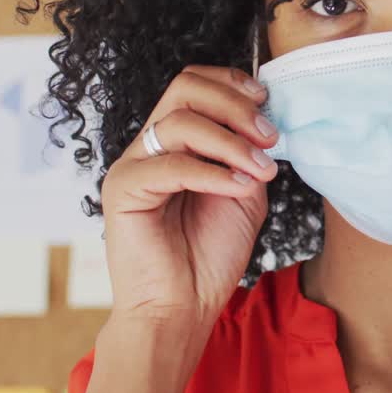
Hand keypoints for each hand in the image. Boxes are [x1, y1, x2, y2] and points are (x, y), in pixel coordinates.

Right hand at [100, 65, 279, 330]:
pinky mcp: (123, 189)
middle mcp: (150, 145)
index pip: (194, 84)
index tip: (267, 101)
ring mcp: (133, 164)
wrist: (182, 308)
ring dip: (231, 142)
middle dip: (234, 105)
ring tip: (261, 170)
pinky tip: (238, 188)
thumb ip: (248, 153)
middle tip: (268, 135)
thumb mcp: (244, 192)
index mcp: (175, 141)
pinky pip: (171, 164)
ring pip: (180, 121)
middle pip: (184, 88)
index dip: (231, 84)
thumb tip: (265, 118)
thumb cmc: (209, 255)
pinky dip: (212, 172)